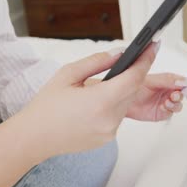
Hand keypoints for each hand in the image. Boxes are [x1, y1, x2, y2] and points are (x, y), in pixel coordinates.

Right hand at [11, 43, 158, 160]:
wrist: (34, 137)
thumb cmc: (45, 106)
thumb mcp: (68, 74)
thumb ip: (97, 61)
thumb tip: (120, 54)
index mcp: (100, 101)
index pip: (134, 78)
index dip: (145, 60)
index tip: (152, 48)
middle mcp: (109, 119)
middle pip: (132, 90)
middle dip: (132, 75)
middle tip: (128, 61)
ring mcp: (110, 132)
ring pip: (126, 103)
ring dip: (121, 91)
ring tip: (101, 86)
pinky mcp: (107, 139)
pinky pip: (118, 116)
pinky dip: (113, 105)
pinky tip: (96, 103)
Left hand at [126, 74, 186, 120]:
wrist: (121, 100)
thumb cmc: (132, 87)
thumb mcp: (150, 80)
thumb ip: (166, 80)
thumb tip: (181, 80)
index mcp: (165, 81)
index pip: (180, 81)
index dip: (185, 83)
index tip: (186, 85)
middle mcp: (166, 91)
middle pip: (181, 94)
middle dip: (180, 94)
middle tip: (174, 95)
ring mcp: (164, 102)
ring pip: (177, 104)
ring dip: (175, 103)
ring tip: (168, 101)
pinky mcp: (160, 113)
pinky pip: (169, 113)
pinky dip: (168, 110)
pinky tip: (163, 107)